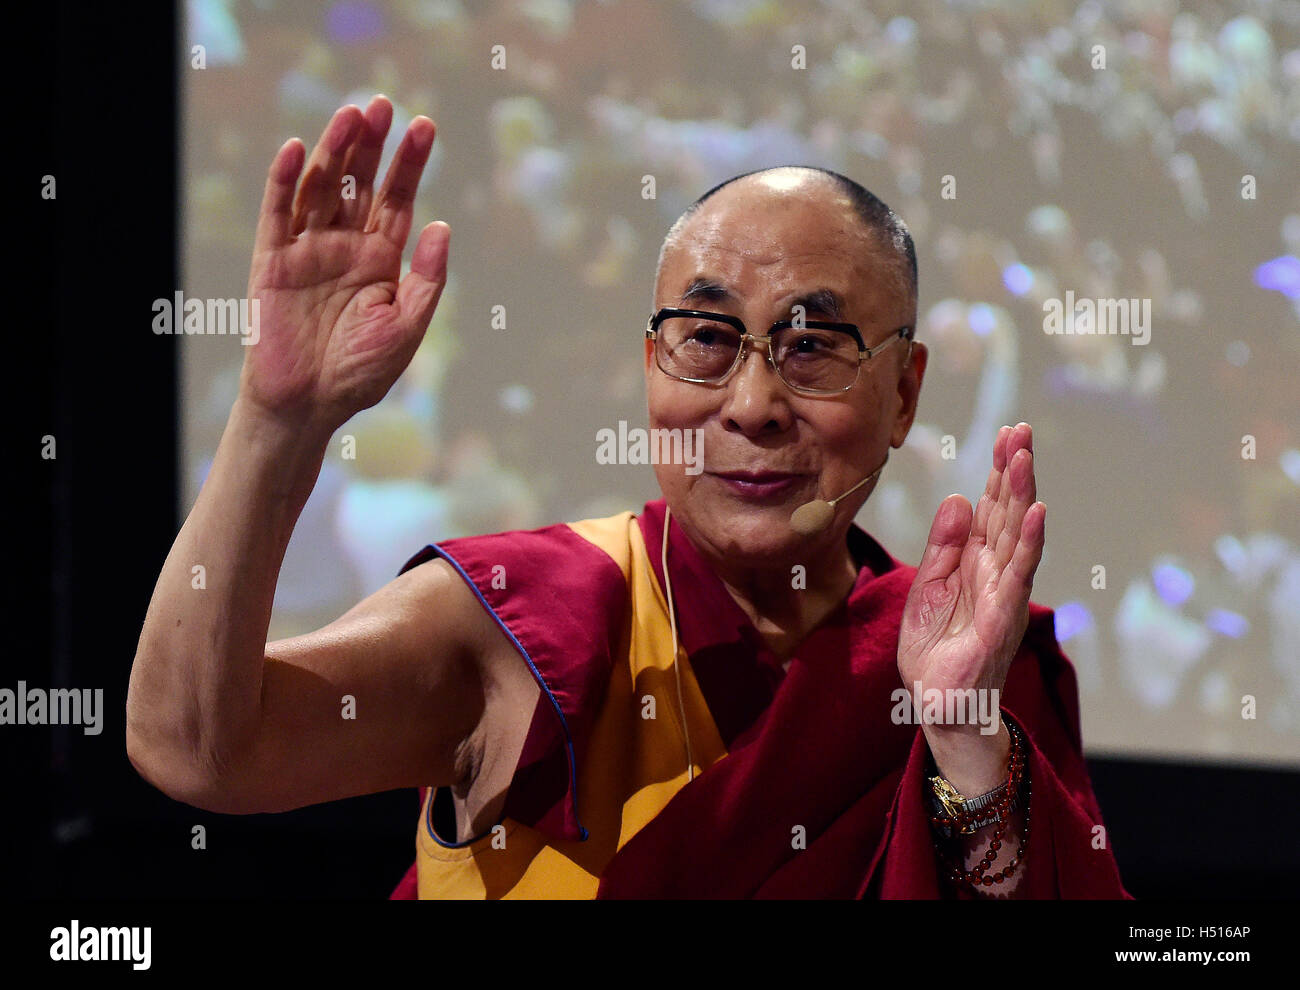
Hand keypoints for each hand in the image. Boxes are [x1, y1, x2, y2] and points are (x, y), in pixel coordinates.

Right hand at [240, 95, 448, 434]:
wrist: (308, 406)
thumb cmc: (359, 374)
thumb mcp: (407, 327)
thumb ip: (427, 279)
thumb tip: (442, 224)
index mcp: (380, 260)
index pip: (397, 200)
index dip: (410, 163)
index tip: (425, 125)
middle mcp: (344, 247)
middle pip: (358, 183)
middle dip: (372, 145)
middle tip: (384, 104)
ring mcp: (307, 251)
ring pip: (320, 188)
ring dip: (333, 150)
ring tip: (352, 115)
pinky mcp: (273, 262)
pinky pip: (277, 214)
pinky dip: (283, 181)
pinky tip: (295, 148)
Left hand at [897, 424, 1044, 783]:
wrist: (938, 703)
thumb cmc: (935, 649)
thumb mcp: (927, 587)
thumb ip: (942, 546)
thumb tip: (958, 498)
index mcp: (975, 561)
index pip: (990, 507)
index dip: (997, 472)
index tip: (1006, 433)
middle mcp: (995, 571)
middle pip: (1007, 512)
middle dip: (1013, 470)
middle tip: (1020, 429)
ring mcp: (1003, 592)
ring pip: (1016, 535)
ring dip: (1022, 495)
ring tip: (1024, 457)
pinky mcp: (1002, 617)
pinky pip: (1017, 574)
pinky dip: (1027, 542)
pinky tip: (1035, 513)